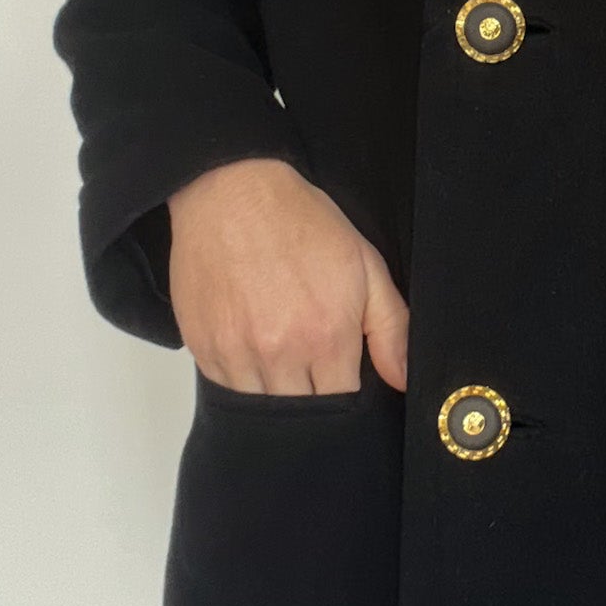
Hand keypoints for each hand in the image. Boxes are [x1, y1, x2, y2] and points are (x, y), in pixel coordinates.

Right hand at [166, 157, 408, 395]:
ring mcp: (236, 352)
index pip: (343, 404)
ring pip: (260, 407)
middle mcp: (280, 352)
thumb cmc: (301, 223)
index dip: (347, 396)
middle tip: (313, 370)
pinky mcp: (203, 347)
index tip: (344, 378)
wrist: (233, 193)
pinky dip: (242, 379)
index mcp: (326, 336)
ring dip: (275, 393)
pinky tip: (253, 349)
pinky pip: (225, 388)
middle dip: (312, 400)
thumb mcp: (365, 266)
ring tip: (283, 358)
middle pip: (301, 412)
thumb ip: (390, 328)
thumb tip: (402, 380)